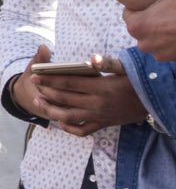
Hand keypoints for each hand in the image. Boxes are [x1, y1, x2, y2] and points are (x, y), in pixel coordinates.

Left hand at [27, 52, 145, 136]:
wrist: (154, 102)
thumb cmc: (138, 81)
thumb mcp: (125, 69)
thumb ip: (107, 63)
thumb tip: (92, 58)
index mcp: (101, 87)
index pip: (69, 83)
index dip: (50, 79)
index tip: (35, 75)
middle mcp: (97, 103)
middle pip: (65, 99)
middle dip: (46, 92)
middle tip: (33, 86)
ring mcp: (99, 116)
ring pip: (68, 116)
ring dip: (51, 110)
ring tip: (39, 102)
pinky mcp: (103, 124)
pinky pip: (83, 130)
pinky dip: (69, 128)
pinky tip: (60, 121)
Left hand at [123, 0, 175, 60]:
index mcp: (136, 25)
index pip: (129, 13)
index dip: (140, 5)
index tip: (151, 1)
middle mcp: (142, 43)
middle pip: (141, 26)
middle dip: (151, 18)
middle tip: (164, 9)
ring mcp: (156, 53)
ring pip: (153, 37)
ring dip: (160, 30)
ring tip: (172, 19)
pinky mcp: (170, 59)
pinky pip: (165, 47)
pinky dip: (170, 40)